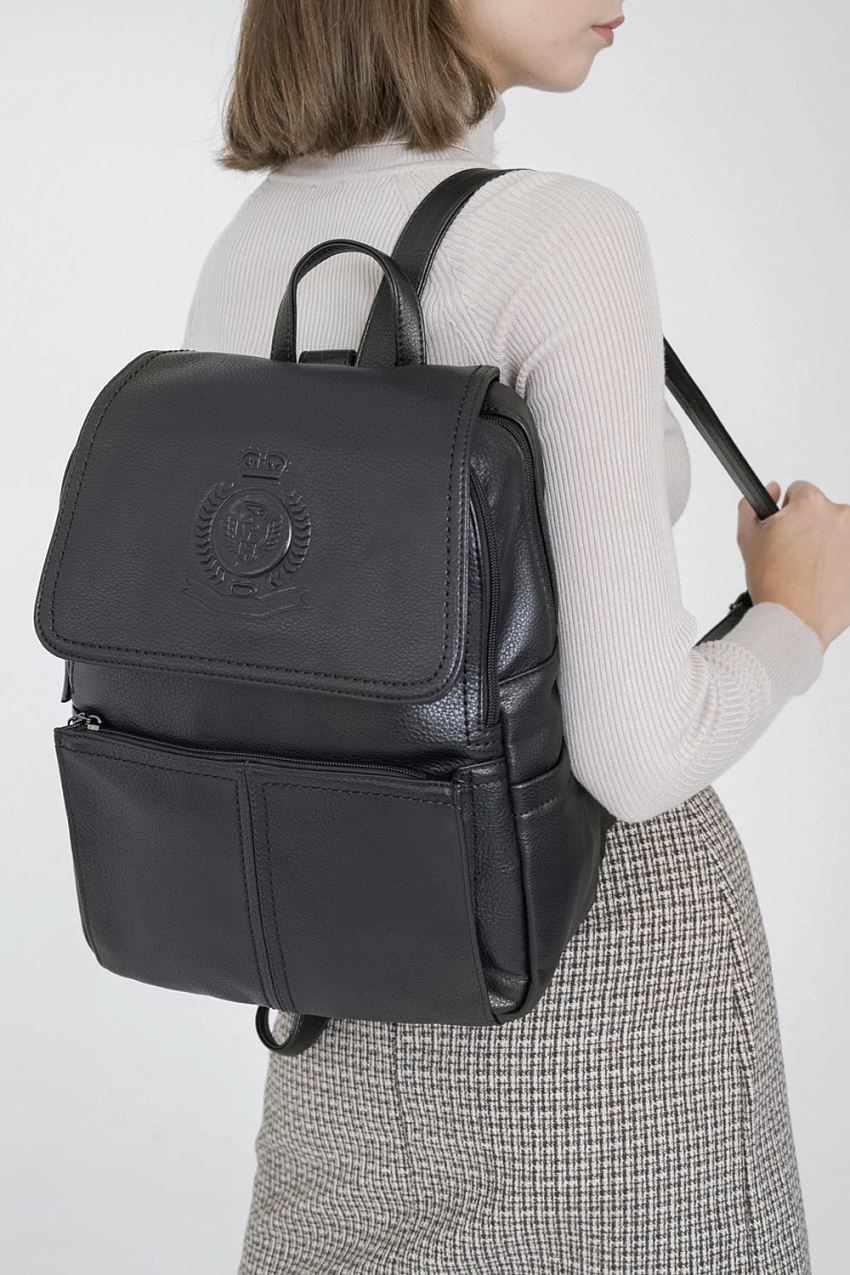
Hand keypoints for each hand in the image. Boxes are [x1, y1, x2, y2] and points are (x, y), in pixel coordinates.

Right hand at [736, 479, 849, 650]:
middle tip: (793, 555)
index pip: (799, 491)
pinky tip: (823, 579)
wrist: (795, 621)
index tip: (785, 530)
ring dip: (826, 545)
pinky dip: (839, 563)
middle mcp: (840, 516)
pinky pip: (847, 555)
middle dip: (809, 528)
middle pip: (822, 512)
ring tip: (807, 571)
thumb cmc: (774, 584)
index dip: (788, 511)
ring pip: (838, 534)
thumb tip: (771, 490)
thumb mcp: (747, 540)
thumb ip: (752, 507)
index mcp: (811, 504)